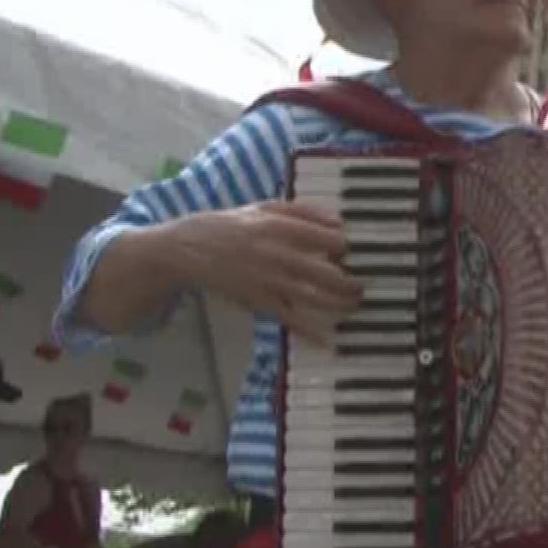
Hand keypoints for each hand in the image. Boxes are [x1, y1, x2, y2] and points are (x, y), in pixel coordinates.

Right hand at [181, 202, 366, 346]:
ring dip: (340, 304)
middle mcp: (277, 254)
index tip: (352, 253)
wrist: (186, 250)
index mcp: (280, 227)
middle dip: (351, 282)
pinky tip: (328, 341)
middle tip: (362, 284)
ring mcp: (269, 280)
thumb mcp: (263, 207)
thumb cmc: (229, 225)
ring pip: (315, 297)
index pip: (330, 239)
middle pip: (328, 272)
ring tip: (353, 304)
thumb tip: (339, 221)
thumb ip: (303, 211)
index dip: (347, 248)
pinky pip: (290, 319)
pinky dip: (310, 332)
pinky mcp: (258, 301)